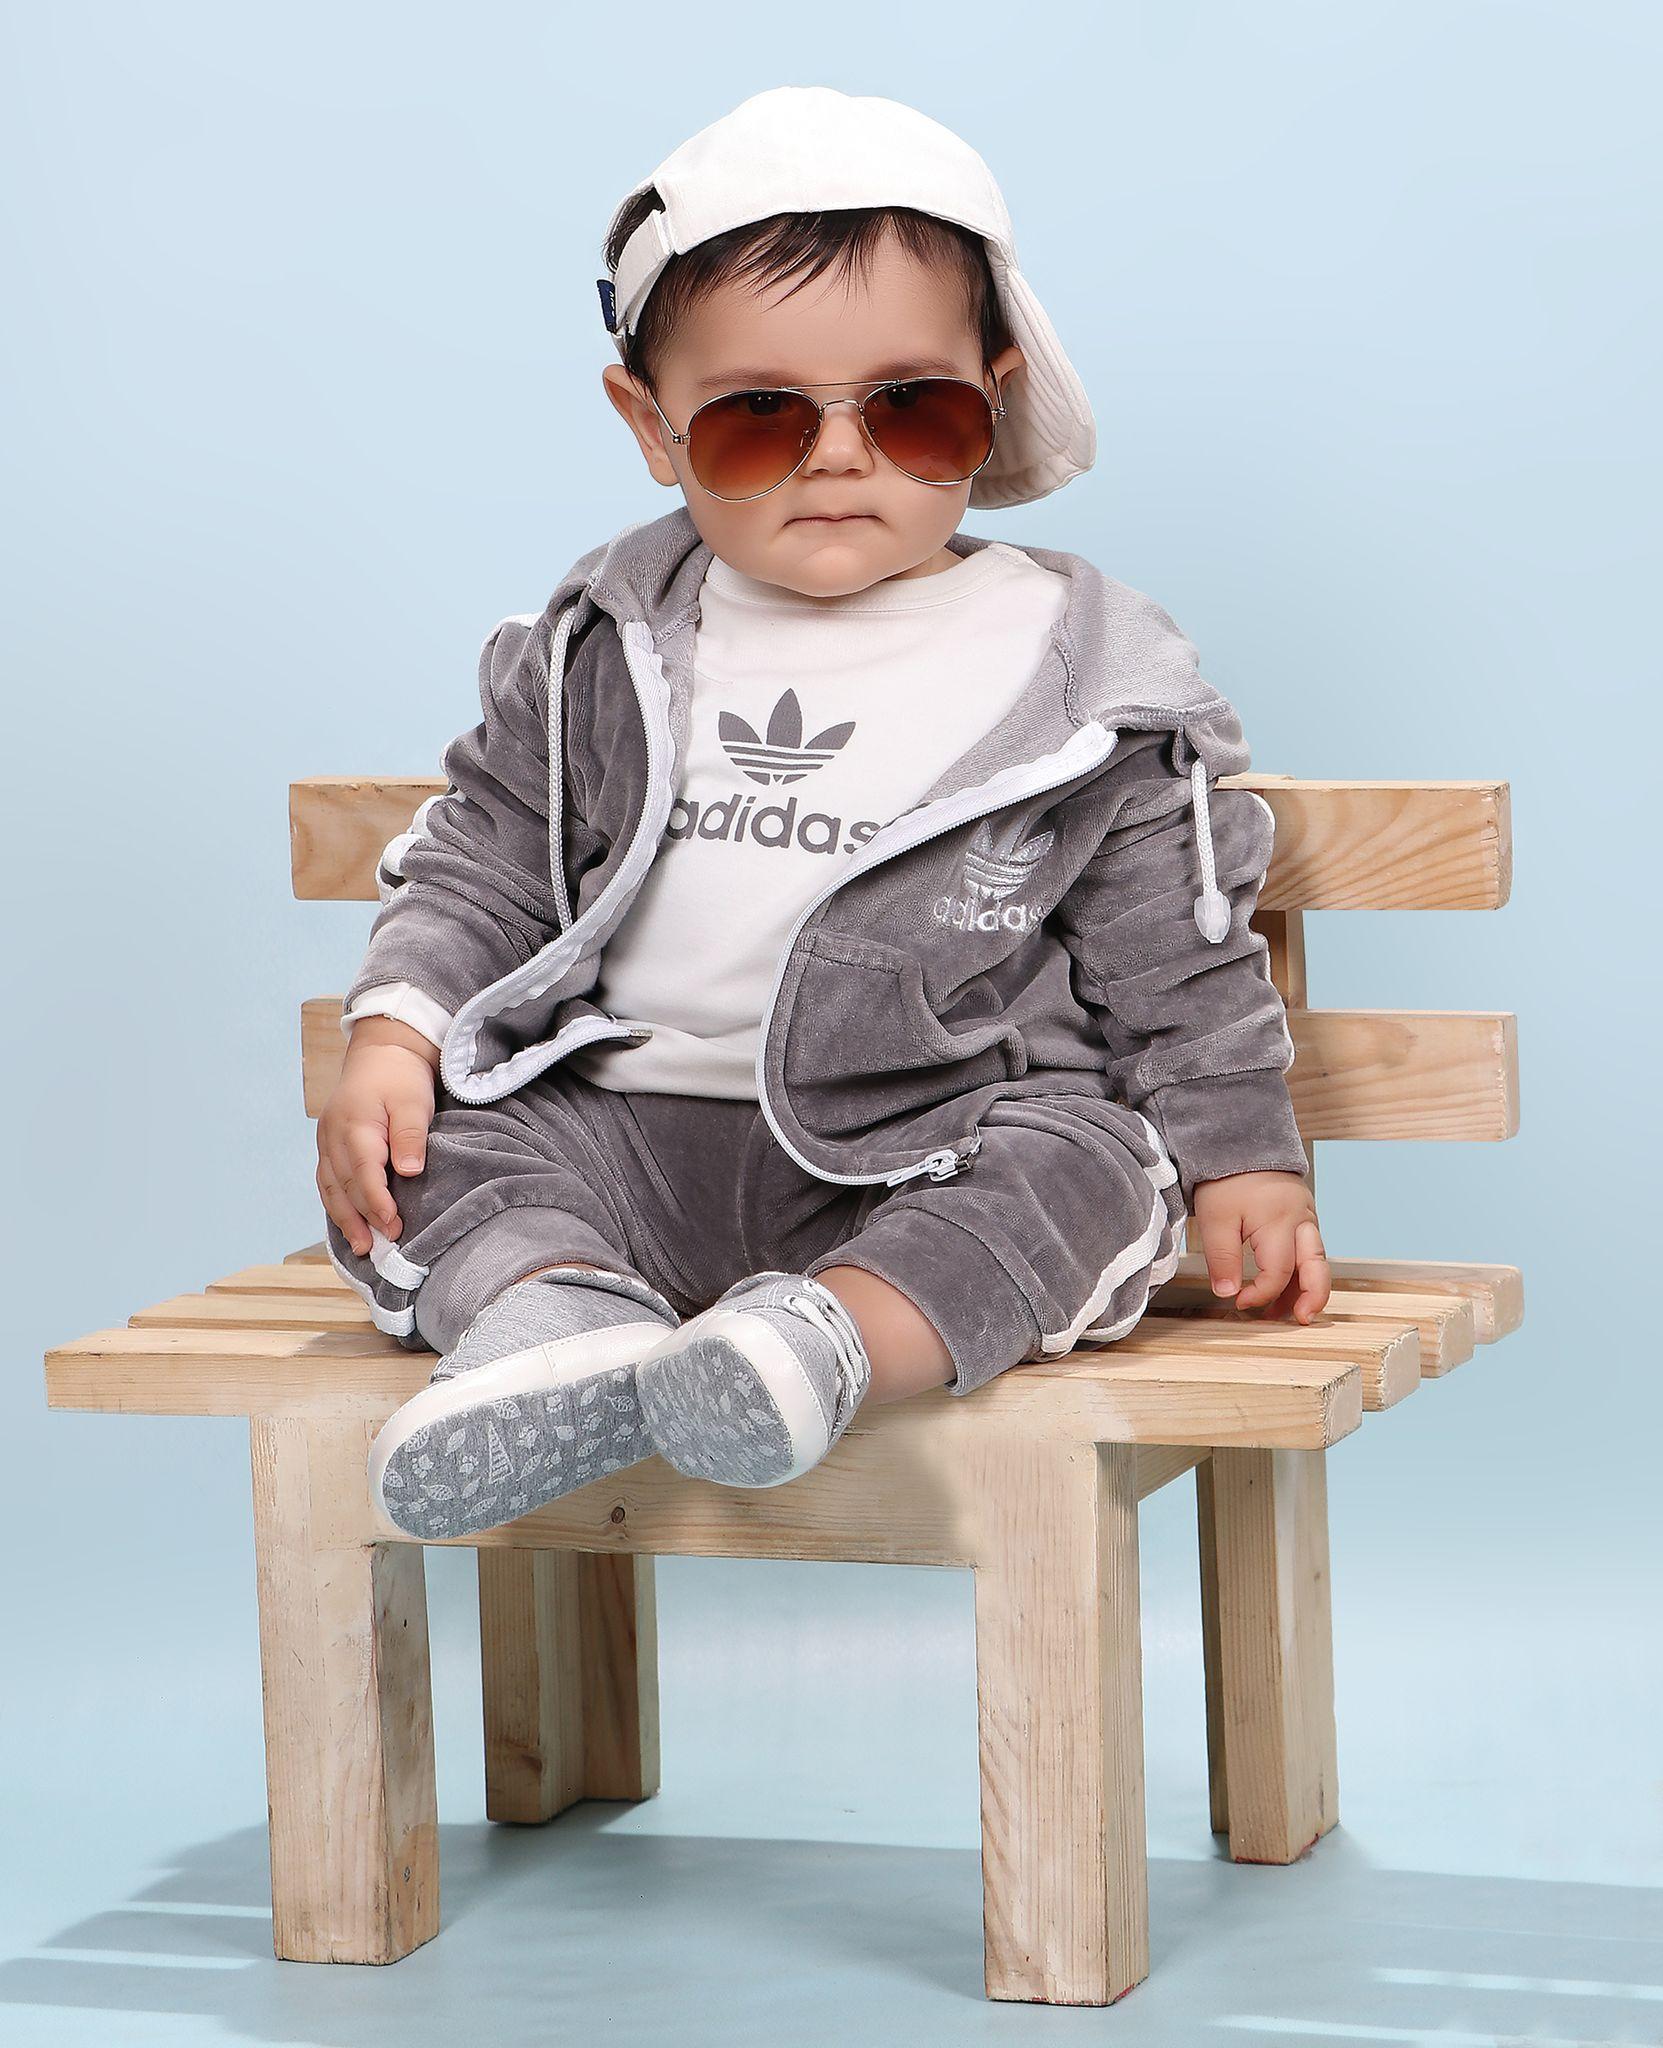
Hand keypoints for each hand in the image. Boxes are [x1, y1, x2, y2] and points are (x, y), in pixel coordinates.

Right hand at [316, 1019, 438, 1255]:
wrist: (382, 1052)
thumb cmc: (400, 1077)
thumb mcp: (413, 1101)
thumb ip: (410, 1136)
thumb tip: (409, 1172)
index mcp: (355, 1125)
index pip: (363, 1173)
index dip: (376, 1203)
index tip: (392, 1226)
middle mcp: (333, 1136)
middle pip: (342, 1186)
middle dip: (359, 1219)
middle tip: (377, 1249)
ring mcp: (327, 1141)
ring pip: (329, 1187)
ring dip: (343, 1218)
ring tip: (360, 1247)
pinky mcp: (329, 1144)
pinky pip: (326, 1180)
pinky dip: (335, 1203)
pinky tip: (347, 1222)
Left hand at [1192, 1170, 1329, 1323]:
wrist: (1240, 1145)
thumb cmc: (1227, 1179)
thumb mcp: (1215, 1218)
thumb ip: (1222, 1258)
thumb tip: (1227, 1294)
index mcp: (1280, 1220)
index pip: (1278, 1272)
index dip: (1261, 1294)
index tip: (1239, 1303)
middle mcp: (1302, 1221)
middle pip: (1317, 1267)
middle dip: (1313, 1297)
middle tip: (1302, 1320)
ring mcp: (1307, 1219)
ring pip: (1317, 1262)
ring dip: (1306, 1289)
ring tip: (1288, 1314)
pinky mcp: (1304, 1219)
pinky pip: (1310, 1251)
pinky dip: (1302, 1272)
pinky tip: (1287, 1290)